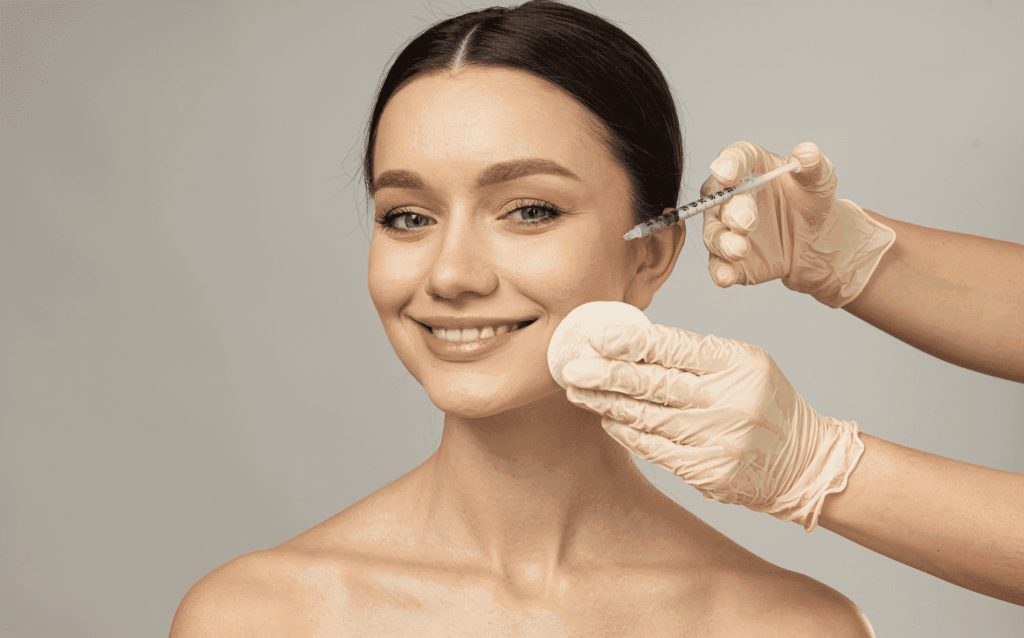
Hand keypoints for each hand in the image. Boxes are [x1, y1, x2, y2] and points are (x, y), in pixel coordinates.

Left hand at [561, 322, 863, 530]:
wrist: (804, 463)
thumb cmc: (764, 402)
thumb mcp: (743, 364)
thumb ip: (694, 355)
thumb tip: (629, 345)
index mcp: (737, 364)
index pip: (675, 348)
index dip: (631, 342)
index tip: (597, 337)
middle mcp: (728, 401)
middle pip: (655, 385)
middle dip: (607, 375)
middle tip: (571, 368)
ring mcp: (718, 440)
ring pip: (648, 418)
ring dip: (607, 405)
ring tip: (577, 392)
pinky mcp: (708, 472)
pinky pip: (656, 450)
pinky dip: (628, 433)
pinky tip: (607, 420)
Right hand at [702, 141, 894, 307]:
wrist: (813, 239)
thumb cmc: (809, 200)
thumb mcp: (819, 180)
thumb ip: (813, 166)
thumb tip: (806, 152)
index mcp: (748, 167)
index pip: (733, 158)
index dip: (727, 165)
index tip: (726, 173)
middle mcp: (728, 196)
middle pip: (719, 199)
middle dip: (732, 210)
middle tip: (747, 222)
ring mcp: (725, 229)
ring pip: (714, 234)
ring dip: (724, 242)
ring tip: (740, 249)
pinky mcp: (728, 259)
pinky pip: (718, 265)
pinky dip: (720, 272)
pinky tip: (726, 277)